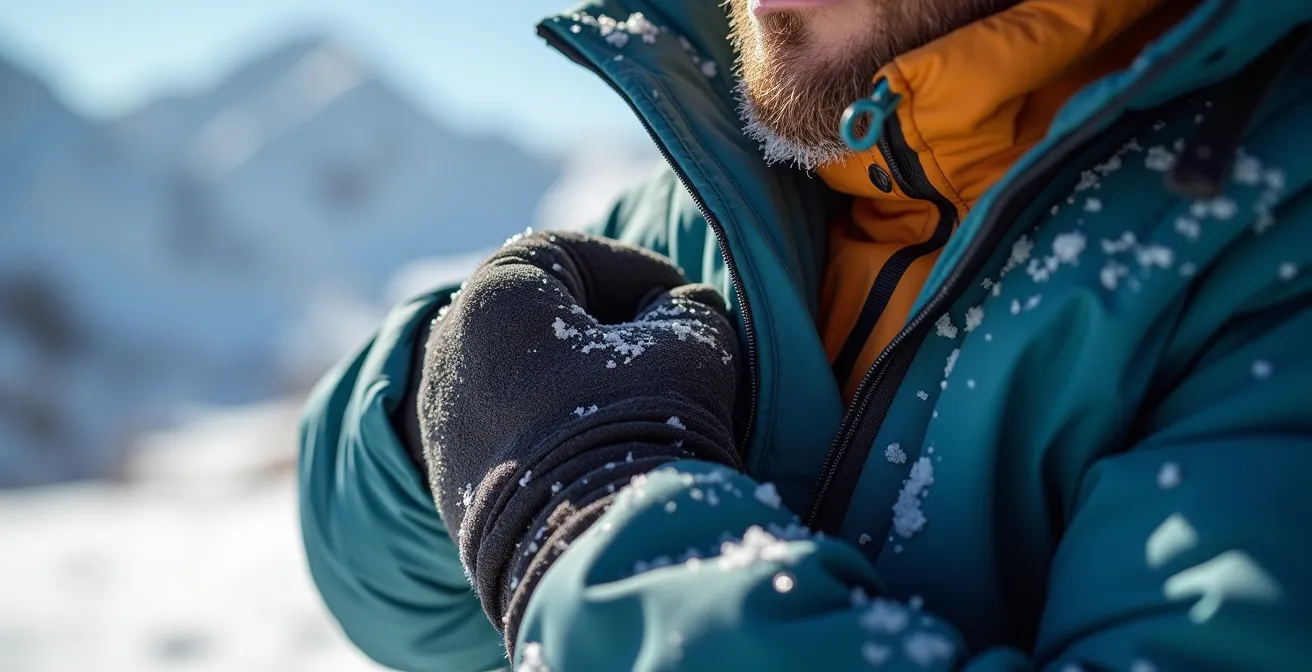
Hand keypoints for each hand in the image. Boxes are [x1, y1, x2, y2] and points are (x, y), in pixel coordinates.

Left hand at [417, 231, 742, 639]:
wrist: (591, 558)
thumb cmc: (641, 429)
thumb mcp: (692, 344)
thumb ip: (687, 309)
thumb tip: (675, 312)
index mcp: (491, 298)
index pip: (568, 255)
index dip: (636, 271)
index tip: (681, 304)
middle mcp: (447, 353)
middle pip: (538, 314)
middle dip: (607, 326)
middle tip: (665, 352)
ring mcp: (441, 423)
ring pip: (523, 374)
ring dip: (583, 380)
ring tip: (641, 409)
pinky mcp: (451, 485)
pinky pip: (510, 428)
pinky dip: (557, 427)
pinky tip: (604, 455)